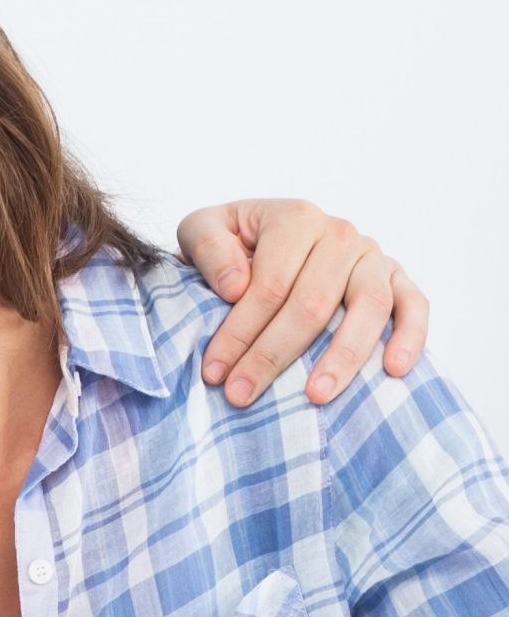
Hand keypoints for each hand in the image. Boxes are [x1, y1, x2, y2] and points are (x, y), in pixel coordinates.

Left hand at [176, 198, 428, 410]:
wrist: (264, 239)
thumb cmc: (232, 246)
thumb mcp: (202, 230)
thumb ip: (208, 247)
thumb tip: (236, 286)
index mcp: (295, 219)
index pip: (269, 285)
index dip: (240, 332)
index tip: (214, 373)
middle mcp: (340, 234)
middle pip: (312, 303)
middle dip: (273, 355)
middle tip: (242, 396)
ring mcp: (372, 257)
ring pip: (368, 306)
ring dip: (342, 356)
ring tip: (315, 397)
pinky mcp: (397, 279)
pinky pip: (414, 305)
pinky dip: (410, 336)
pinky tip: (394, 370)